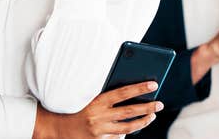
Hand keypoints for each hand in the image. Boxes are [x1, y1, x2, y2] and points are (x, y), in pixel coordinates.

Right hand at [33, 81, 163, 138]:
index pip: (122, 93)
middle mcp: (99, 117)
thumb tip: (129, 93)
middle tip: (160, 103)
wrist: (58, 129)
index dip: (138, 88)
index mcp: (96, 102)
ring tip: (152, 115)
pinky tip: (135, 125)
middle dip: (147, 107)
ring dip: (143, 121)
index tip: (153, 84)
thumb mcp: (89, 98)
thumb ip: (106, 97)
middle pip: (129, 111)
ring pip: (128, 127)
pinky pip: (118, 136)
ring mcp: (101, 131)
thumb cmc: (75, 108)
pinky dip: (127, 131)